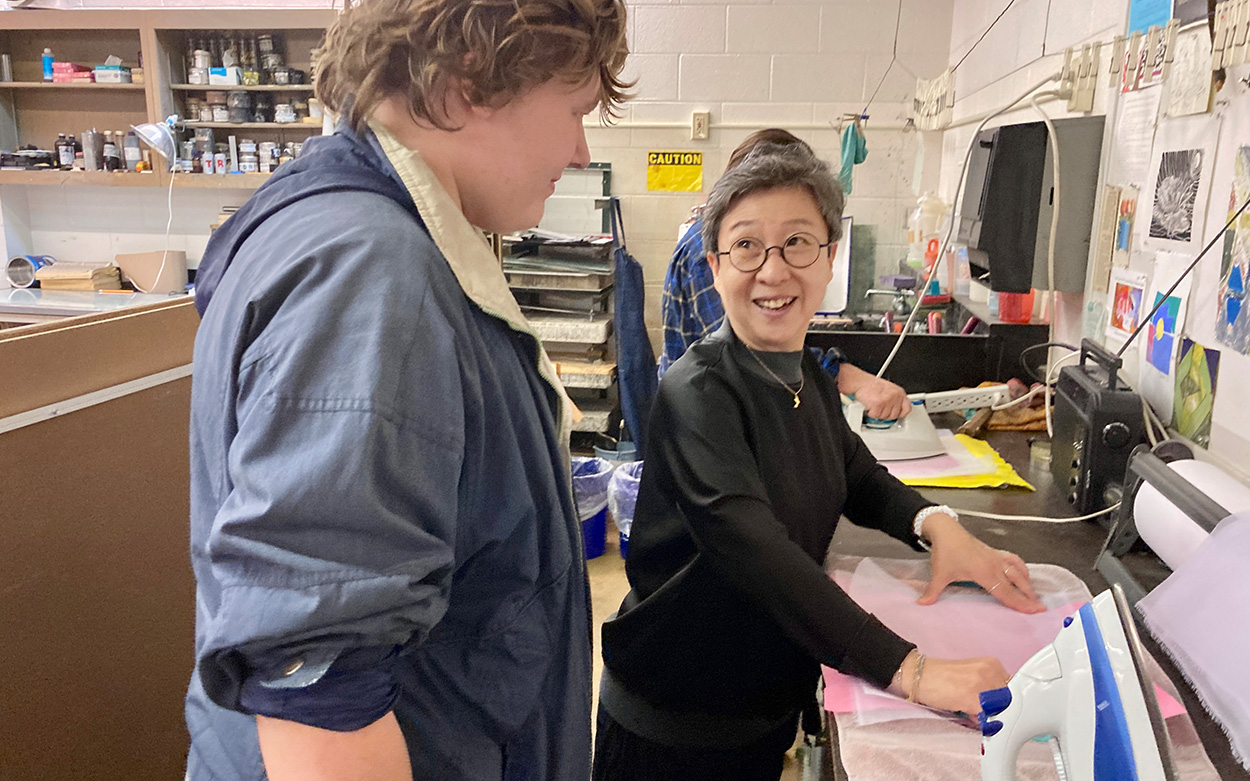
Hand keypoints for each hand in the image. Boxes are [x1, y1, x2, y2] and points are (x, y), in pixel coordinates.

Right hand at [838, 364, 910, 419]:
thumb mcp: (888, 389)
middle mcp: (895, 396)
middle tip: (879, 408)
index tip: (897, 415)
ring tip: (873, 404)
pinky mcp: (878, 405)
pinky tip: (869, 405)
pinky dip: (870, 413)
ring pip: (884, 417)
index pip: (907, 408)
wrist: (860, 381)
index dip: (901, 414)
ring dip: (877, 413)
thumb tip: (896, 409)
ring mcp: (887, 400)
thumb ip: (894, 399)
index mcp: (899, 392)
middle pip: (894, 415)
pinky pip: (875, 416)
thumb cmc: (870, 385)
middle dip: (885, 414)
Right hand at [897, 652, 1011, 715]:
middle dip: (999, 710)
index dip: (1006, 703)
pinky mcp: (973, 696)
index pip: (1013, 689)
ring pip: (1001, 709)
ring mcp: (983, 682)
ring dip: (991, 717)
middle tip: (983, 713)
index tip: (999, 710)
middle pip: (1010, 700)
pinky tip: (969, 716)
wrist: (918, 675)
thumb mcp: (972, 677)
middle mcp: (991, 669)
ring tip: (973, 712)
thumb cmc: (941, 679)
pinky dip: (983, 722)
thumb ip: (989, 688)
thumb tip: (1002, 710)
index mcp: (992, 664)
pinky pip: (988, 717)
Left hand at [917, 514, 1043, 613]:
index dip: (1020, 603)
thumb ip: (933, 591)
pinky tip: (1024, 573)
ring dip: (1027, 583)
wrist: (946, 530)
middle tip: (1040, 608)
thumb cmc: (945, 551)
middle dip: (1029, 596)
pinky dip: (1021, 567)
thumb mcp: (939, 573)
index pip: (1006, 592)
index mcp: (983, 573)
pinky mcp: (994, 552)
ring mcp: (996, 558)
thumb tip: (922, 604)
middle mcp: (994, 565)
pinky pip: (1013, 560)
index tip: (1034, 611)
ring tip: (1033, 595)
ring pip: (1018, 571)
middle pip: (1017, 583)